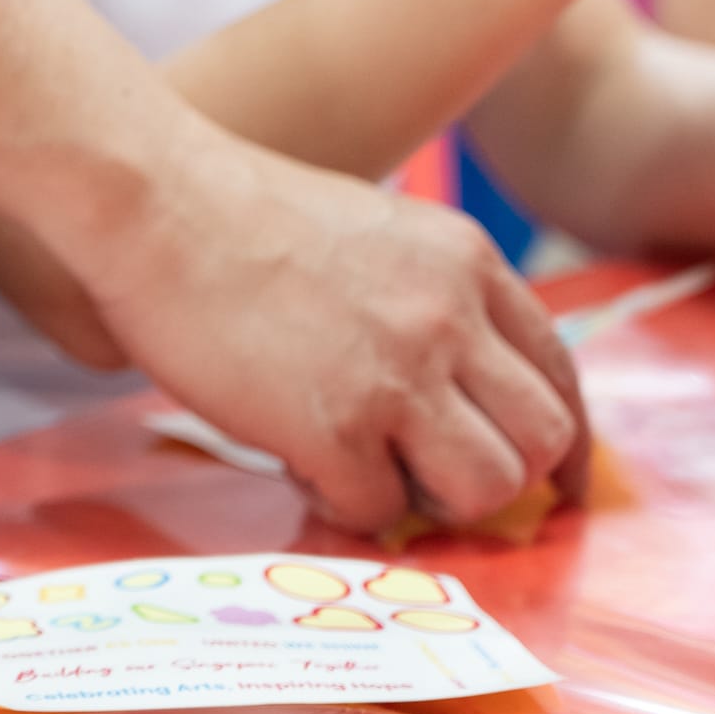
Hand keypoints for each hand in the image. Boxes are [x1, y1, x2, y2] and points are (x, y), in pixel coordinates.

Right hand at [89, 131, 584, 531]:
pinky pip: (378, 510)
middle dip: (499, 476)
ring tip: (368, 471)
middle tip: (437, 482)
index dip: (559, 442)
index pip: (558, 372)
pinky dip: (340, 501)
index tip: (548, 480)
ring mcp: (398, 376)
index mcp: (468, 264)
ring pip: (486, 488)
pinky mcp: (335, 428)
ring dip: (432, 501)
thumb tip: (446, 382)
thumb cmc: (236, 216)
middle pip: (543, 439)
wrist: (155, 203)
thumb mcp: (377, 233)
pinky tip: (297, 462)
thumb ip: (429, 298)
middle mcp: (452, 319)